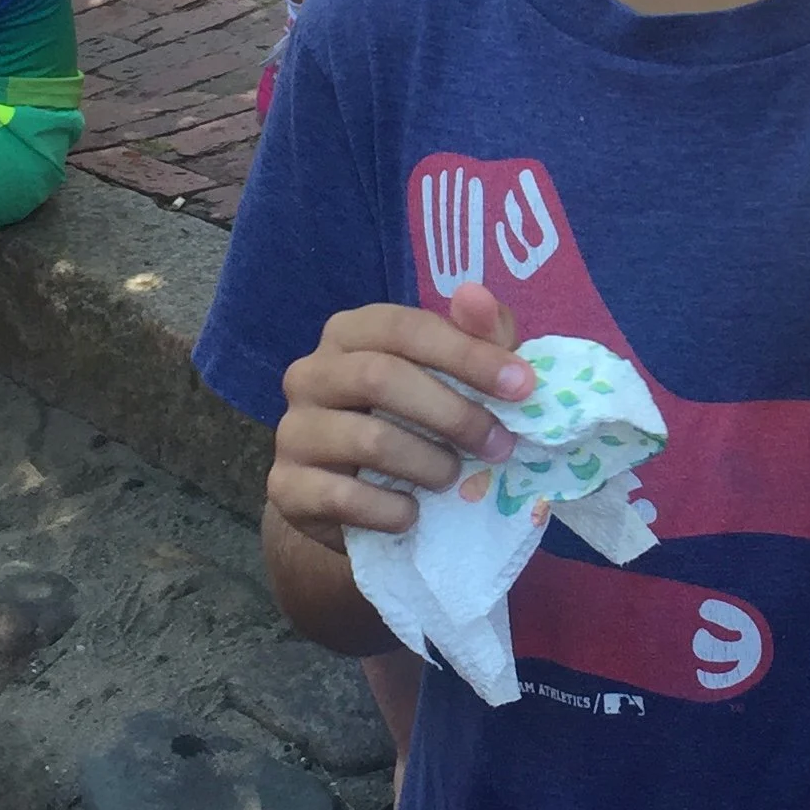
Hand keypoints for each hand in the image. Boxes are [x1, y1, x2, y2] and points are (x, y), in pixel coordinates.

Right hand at [267, 281, 537, 548]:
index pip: (405, 327)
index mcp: (349, 333)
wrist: (354, 500)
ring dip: (428, 463)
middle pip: (381, 378)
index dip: (467, 354)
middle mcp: (310, 373)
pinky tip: (412, 513)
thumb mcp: (454, 375)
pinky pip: (343, 497)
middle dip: (454, 413)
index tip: (522, 386)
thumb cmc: (413, 421)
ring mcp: (293, 431)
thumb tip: (475, 296)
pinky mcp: (287, 488)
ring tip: (453, 477)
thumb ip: (474, 335)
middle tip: (499, 445)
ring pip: (367, 439)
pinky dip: (391, 509)